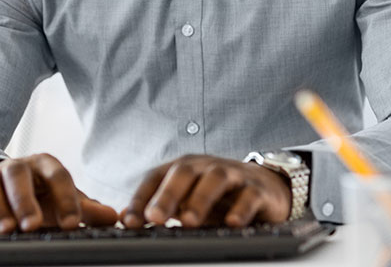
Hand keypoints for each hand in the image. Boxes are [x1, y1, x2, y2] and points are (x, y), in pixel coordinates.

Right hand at [0, 153, 118, 233]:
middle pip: (18, 176)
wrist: (7, 183)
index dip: (66, 198)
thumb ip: (85, 208)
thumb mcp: (62, 199)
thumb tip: (113, 216)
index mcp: (44, 165)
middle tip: (32, 225)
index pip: (58, 175)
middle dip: (25, 201)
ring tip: (4, 229)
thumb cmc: (40, 194)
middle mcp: (16, 167)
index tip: (72, 224)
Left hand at [121, 155, 290, 228]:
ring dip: (200, 200)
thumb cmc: (218, 196)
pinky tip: (231, 222)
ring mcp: (233, 175)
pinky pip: (249, 195)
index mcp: (183, 168)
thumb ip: (158, 207)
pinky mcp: (258, 189)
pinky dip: (241, 208)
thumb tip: (124, 218)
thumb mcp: (186, 200)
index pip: (155, 178)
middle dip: (167, 195)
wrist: (265, 187)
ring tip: (188, 222)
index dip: (141, 198)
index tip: (129, 222)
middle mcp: (205, 167)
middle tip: (155, 218)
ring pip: (215, 179)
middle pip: (183, 173)